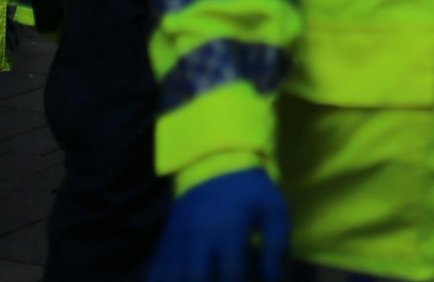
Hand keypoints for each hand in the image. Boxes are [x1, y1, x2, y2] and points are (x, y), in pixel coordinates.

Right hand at [149, 169, 288, 281]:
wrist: (215, 163)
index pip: (232, 273)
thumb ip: (277, 248)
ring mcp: (178, 239)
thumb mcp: (274, 211)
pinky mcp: (166, 242)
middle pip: (196, 277)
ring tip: (205, 279)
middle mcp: (199, 235)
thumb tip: (274, 281)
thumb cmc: (250, 193)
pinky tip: (182, 280)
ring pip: (172, 276)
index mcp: (229, 227)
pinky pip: (156, 272)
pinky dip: (163, 281)